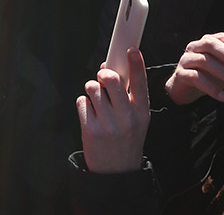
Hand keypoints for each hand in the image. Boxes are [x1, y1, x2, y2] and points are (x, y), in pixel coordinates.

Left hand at [77, 48, 151, 173]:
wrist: (116, 172)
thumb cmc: (126, 140)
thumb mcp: (137, 120)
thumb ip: (127, 96)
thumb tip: (108, 69)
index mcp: (142, 113)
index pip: (140, 83)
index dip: (136, 64)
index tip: (130, 50)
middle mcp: (126, 117)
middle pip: (112, 80)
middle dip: (104, 73)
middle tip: (102, 76)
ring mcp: (108, 124)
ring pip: (93, 88)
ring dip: (92, 90)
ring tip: (96, 101)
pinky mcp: (91, 130)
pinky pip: (82, 102)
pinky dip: (84, 105)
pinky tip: (90, 115)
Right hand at [164, 33, 223, 104]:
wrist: (185, 89)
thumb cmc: (209, 75)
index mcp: (207, 41)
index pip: (222, 37)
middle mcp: (195, 47)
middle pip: (211, 45)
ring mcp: (186, 60)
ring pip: (204, 61)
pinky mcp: (181, 74)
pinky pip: (196, 78)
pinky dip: (212, 88)